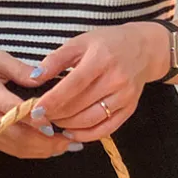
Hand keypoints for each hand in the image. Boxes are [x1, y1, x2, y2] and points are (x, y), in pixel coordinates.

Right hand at [0, 47, 70, 159]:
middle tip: (70, 141)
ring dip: (41, 151)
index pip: (13, 111)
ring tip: (65, 147)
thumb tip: (44, 78)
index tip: (55, 124)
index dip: (35, 120)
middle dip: (46, 142)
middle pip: (18, 137)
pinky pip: (10, 150)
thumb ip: (21, 70)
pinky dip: (30, 152)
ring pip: (16, 148)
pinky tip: (47, 148)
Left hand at [28, 23, 169, 142]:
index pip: (73, 85)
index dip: (52, 100)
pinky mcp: (129, 109)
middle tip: (40, 116)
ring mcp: (125, 96)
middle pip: (80, 106)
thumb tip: (33, 78)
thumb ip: (55, 60)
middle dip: (56, 115)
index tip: (35, 110)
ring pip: (90, 120)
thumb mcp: (80, 42)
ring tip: (54, 121)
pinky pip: (105, 129)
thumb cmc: (107, 43)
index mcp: (101, 59)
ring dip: (68, 125)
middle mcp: (116, 79)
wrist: (144, 49)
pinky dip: (85, 135)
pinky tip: (71, 131)